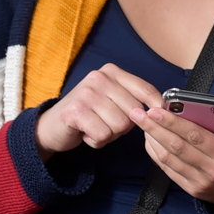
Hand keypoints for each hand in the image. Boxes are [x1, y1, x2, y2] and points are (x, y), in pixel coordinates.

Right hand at [36, 64, 162, 157]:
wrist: (52, 126)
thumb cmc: (88, 115)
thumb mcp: (112, 100)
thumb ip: (133, 100)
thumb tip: (162, 109)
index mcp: (111, 72)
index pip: (146, 90)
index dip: (156, 107)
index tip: (158, 117)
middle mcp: (99, 77)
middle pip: (135, 112)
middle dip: (124, 126)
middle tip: (106, 123)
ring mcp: (87, 93)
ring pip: (120, 125)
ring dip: (110, 135)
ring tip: (95, 127)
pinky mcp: (76, 111)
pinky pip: (103, 135)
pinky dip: (97, 141)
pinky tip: (86, 134)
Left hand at [136, 99, 213, 206]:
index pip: (196, 136)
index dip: (174, 123)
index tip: (158, 110)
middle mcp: (211, 169)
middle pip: (177, 146)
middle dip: (155, 127)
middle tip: (138, 112)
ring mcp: (198, 181)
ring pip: (168, 158)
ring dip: (152, 139)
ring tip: (140, 122)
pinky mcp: (190, 188)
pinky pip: (168, 170)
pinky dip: (155, 154)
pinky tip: (149, 140)